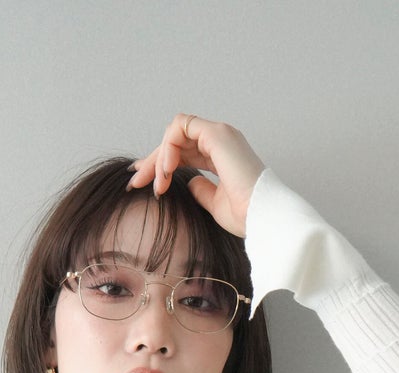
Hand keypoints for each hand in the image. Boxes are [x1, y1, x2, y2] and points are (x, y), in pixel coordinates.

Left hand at [126, 114, 265, 238]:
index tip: (143, 180)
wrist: (262, 217)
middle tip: (136, 182)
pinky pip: (179, 128)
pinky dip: (168, 148)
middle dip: (152, 160)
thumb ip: (202, 190)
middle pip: (176, 139)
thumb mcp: (216, 204)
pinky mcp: (216, 134)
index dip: (161, 162)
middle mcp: (221, 140)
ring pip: (175, 131)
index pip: (184, 150)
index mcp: (222, 154)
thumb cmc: (246, 216)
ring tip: (157, 183)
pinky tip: (166, 172)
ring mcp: (219, 134)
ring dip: (159, 157)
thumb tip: (189, 183)